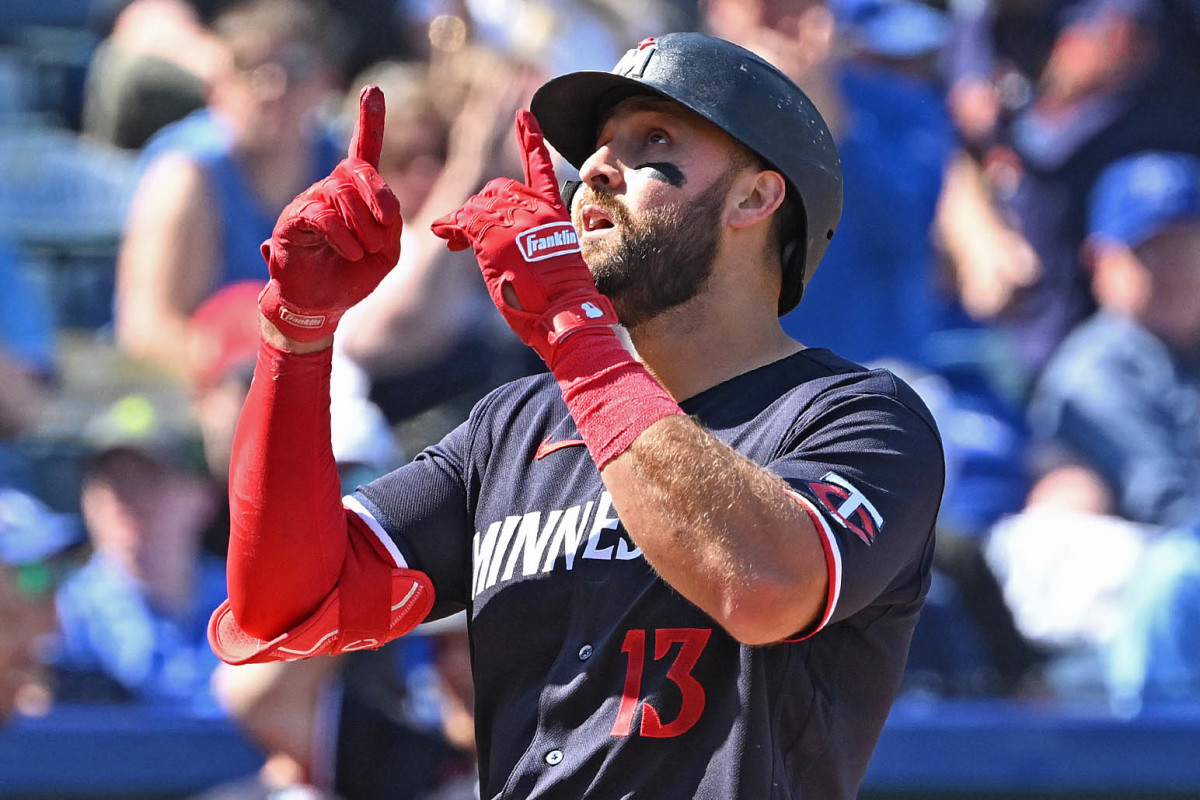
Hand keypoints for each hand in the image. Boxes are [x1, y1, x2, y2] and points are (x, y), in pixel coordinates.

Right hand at [258, 85, 402, 341]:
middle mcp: (330, 190)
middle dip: (379, 195)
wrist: (321, 305)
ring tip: (364, 251)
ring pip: (340, 192)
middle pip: (356, 169)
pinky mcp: (292, 220)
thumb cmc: (352, 276)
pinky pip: (322, 213)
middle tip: (389, 223)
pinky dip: (343, 235)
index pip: (362, 150)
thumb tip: (380, 209)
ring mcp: (309, 202)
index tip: (373, 90)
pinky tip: (350, 253)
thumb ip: (390, 226)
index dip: (369, 121)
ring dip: (363, 224)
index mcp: (356, 195)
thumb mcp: (386, 252)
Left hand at [430, 109, 617, 367]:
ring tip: (453, 240)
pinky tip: (442, 229)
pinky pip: (466, 222)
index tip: (524, 113)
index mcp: (555, 213)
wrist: (566, 316)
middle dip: (479, 207)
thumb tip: (505, 243)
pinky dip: (451, 226)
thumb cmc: (560, 302)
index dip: (530, 139)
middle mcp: (537, 210)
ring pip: (477, 206)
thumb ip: (529, 240)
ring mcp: (517, 221)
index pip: (540, 168)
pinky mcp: (496, 238)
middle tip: (464, 234)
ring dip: (462, 222)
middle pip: (497, 189)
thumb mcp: (549, 261)